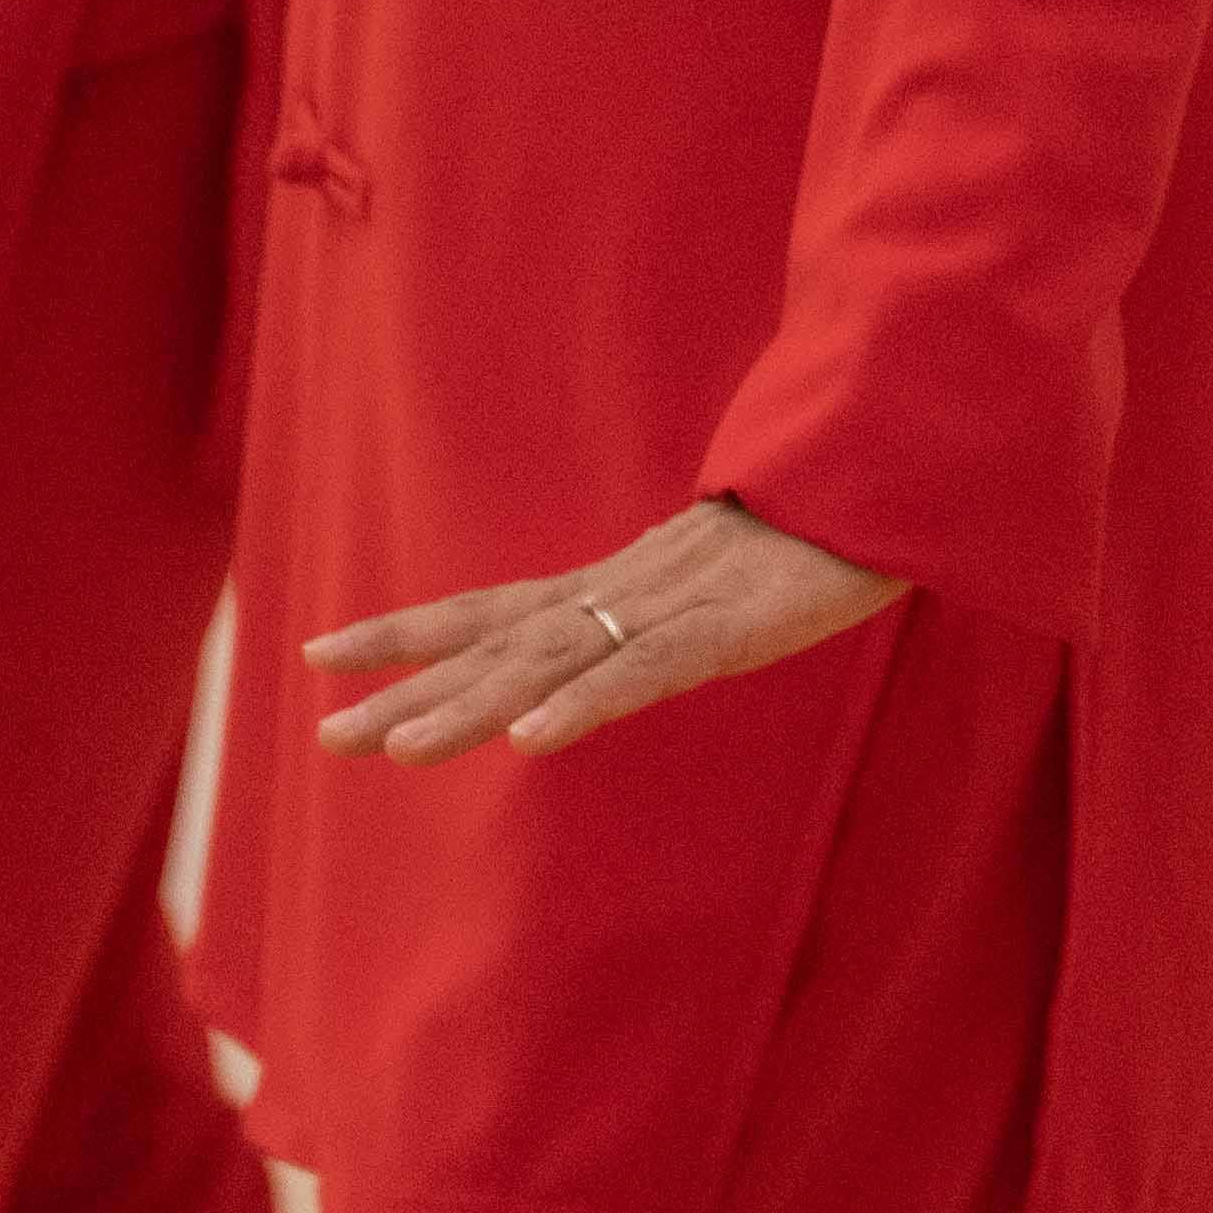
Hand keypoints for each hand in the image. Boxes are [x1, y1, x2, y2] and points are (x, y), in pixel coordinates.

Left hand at [310, 494, 899, 764]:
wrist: (893, 463)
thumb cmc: (821, 517)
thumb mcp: (728, 574)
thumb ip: (674, 604)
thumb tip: (631, 628)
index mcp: (621, 580)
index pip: (493, 607)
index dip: (408, 629)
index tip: (319, 648)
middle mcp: (627, 588)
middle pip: (499, 642)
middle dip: (409, 686)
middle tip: (324, 733)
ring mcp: (674, 605)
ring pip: (552, 661)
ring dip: (470, 705)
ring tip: (393, 748)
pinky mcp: (731, 625)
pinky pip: (644, 670)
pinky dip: (583, 704)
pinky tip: (530, 742)